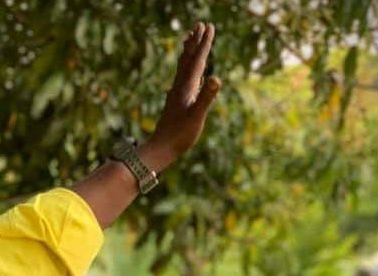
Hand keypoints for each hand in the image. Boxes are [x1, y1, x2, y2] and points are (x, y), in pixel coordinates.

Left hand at [139, 22, 220, 172]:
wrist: (161, 149)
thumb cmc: (180, 135)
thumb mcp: (197, 116)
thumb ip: (206, 97)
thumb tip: (217, 78)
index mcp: (186, 87)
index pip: (197, 61)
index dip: (204, 43)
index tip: (209, 27)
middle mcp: (179, 87)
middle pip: (188, 59)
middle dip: (195, 42)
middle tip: (200, 25)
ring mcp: (176, 94)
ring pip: (183, 68)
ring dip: (188, 53)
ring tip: (189, 40)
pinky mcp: (176, 102)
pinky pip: (182, 80)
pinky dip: (186, 70)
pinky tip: (189, 74)